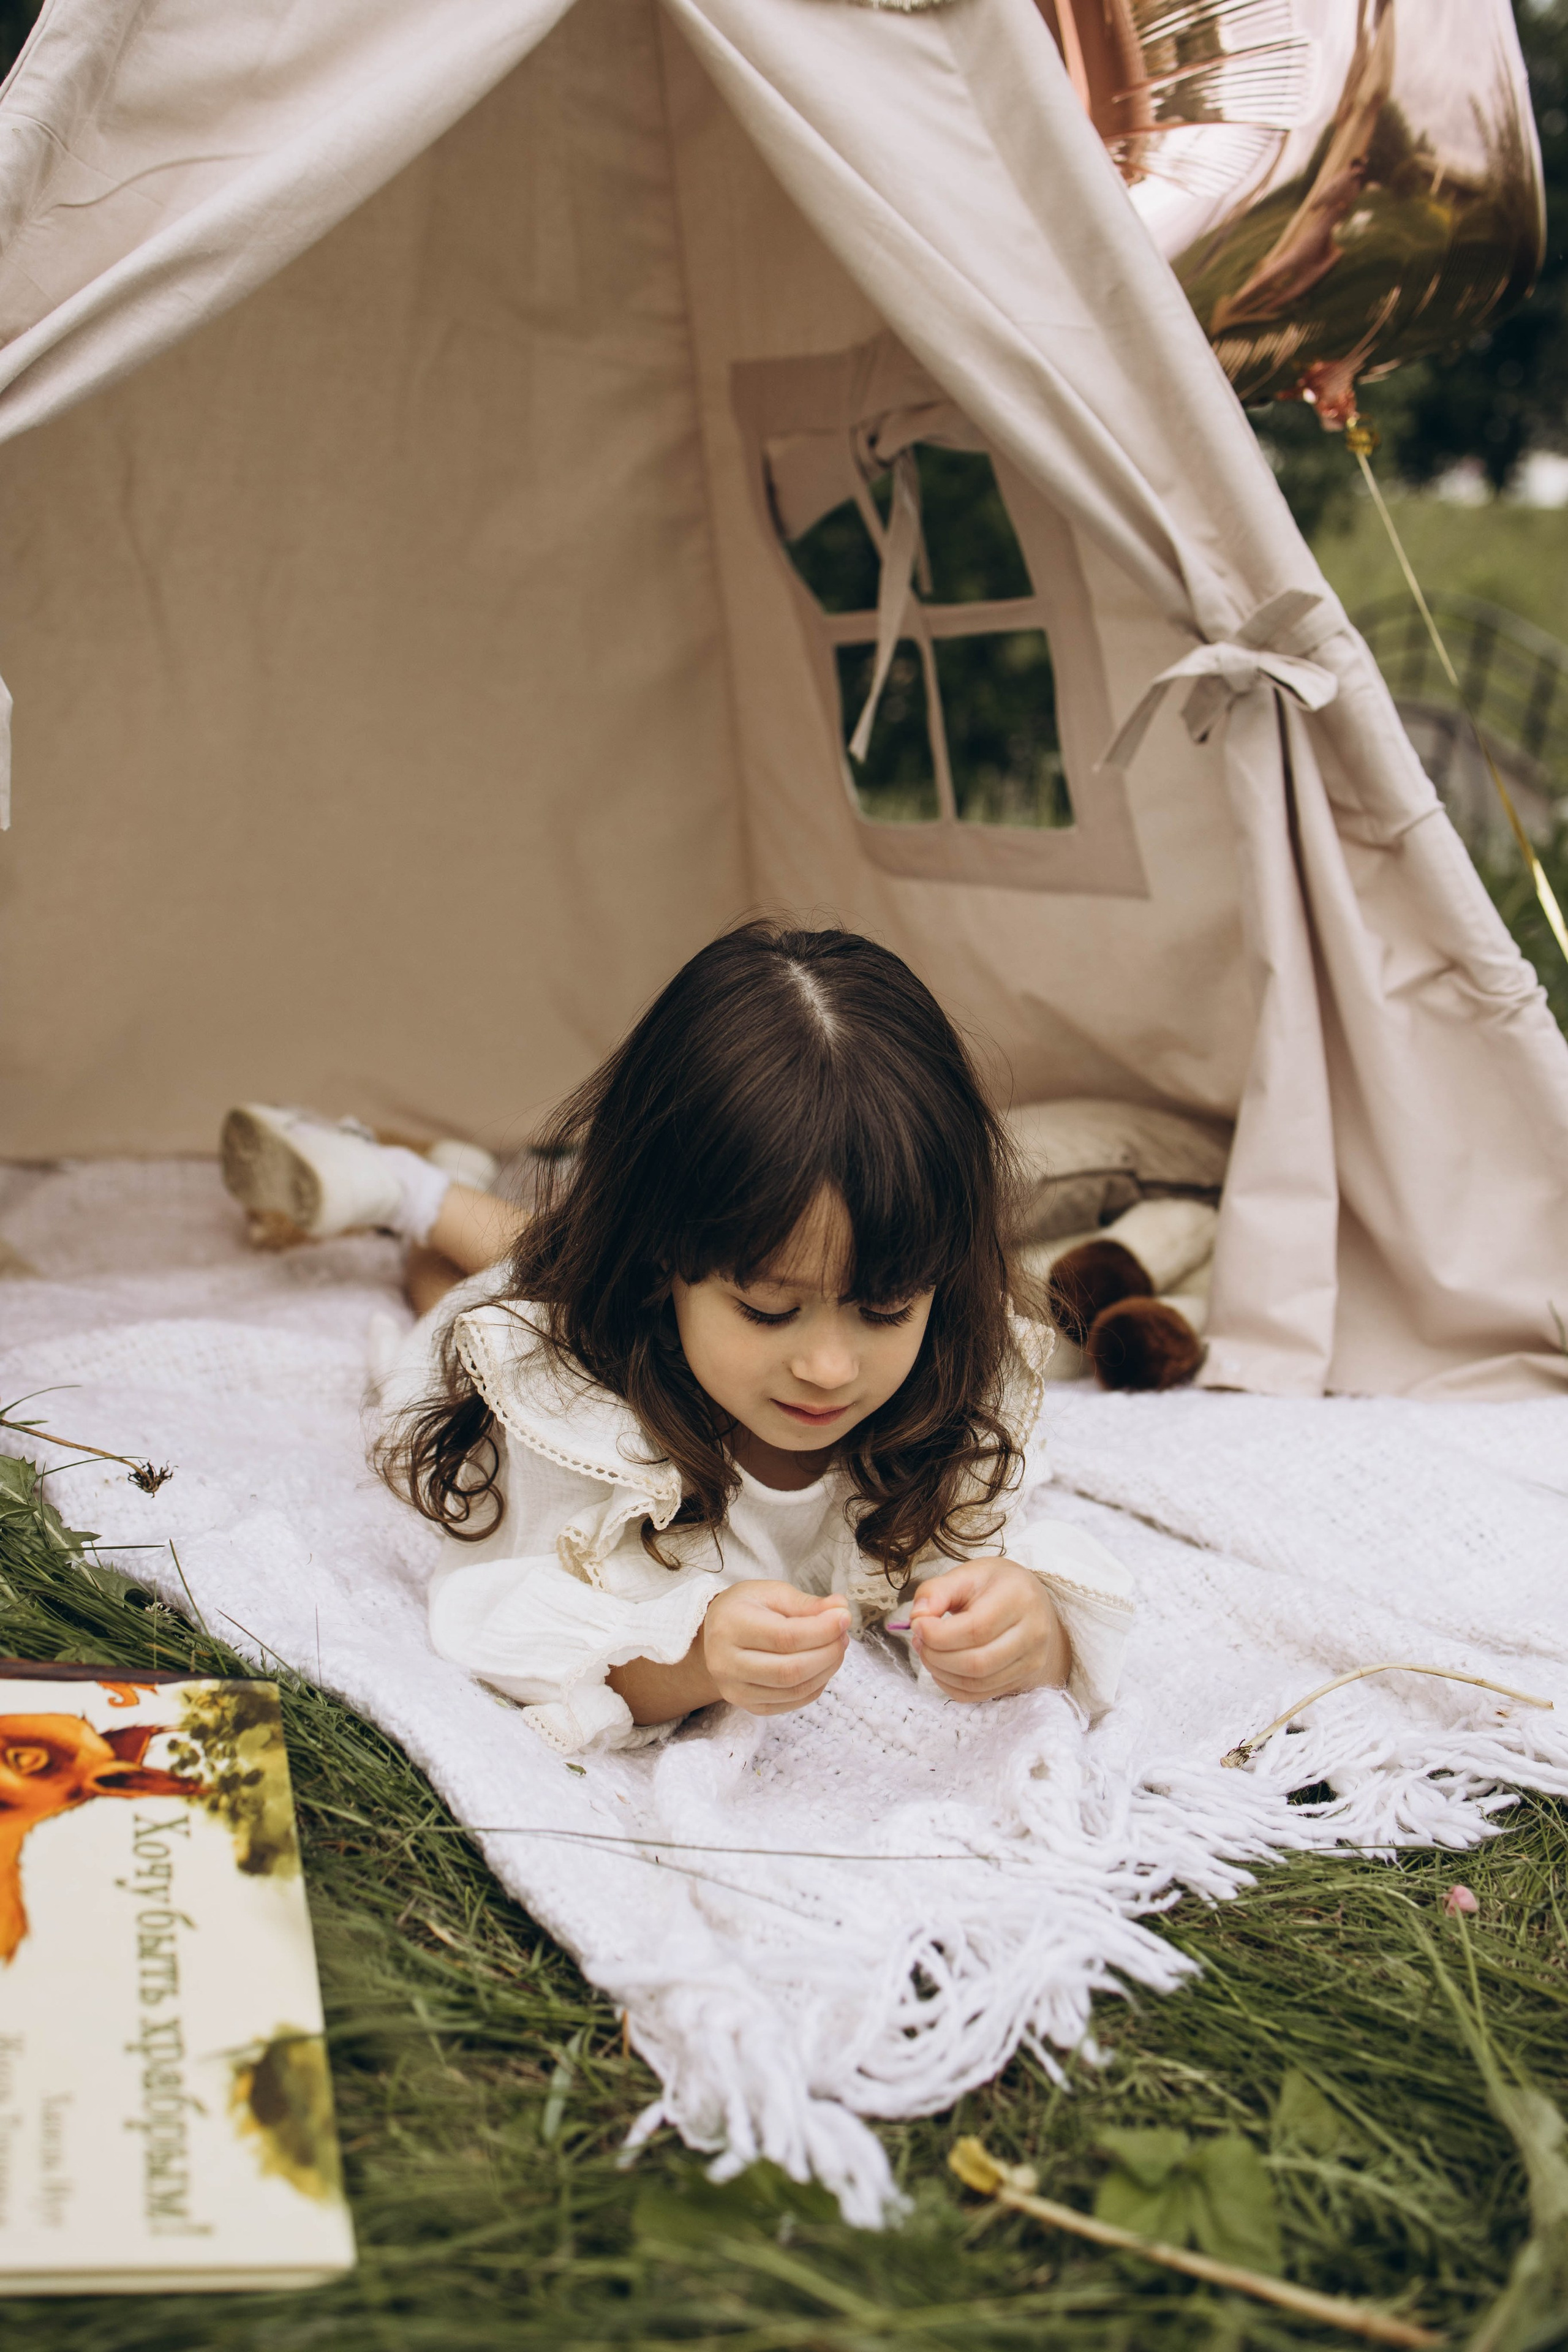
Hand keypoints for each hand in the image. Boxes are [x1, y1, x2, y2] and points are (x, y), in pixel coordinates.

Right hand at [700, 1580, 851, 1715]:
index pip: (784, 1636)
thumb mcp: (771, 1593)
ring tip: (837, 1647)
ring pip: (794, 1690)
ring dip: (826, 1669)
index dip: (821, 1630)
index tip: (844, 1617)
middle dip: (828, 1653)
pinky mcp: (749, 1706)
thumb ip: (806, 1603)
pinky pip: (792, 1702)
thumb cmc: (746, 1608)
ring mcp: (736, 1690)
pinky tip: (823, 1665)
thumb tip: (840, 1608)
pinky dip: (816, 1685)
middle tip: (844, 1634)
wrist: (716, 1636)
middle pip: (789, 1670)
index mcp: (730, 1625)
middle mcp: (726, 1663)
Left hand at [908, 1559, 1068, 1701]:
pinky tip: (941, 1667)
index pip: (975, 1630)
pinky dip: (951, 1685)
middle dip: (936, 1656)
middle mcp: (1033, 1632)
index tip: (917, 1624)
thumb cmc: (994, 1586)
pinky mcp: (1023, 1678)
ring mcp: (1031, 1660)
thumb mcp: (966, 1574)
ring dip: (941, 1672)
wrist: (1029, 1601)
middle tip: (919, 1640)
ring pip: (977, 1683)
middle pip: (977, 1662)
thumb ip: (936, 1591)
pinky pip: (980, 1694)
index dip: (938, 1634)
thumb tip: (917, 1617)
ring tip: (927, 1651)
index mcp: (1019, 1597)